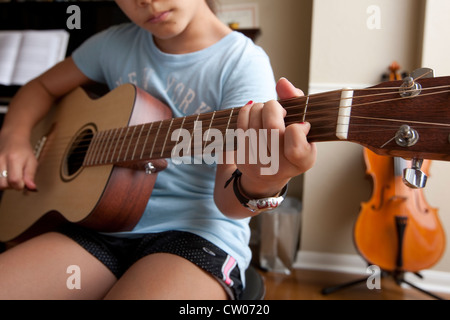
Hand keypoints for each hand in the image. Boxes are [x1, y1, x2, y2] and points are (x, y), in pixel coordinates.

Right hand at [0, 133, 36, 190]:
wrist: (12, 138)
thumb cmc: (24, 150)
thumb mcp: (32, 162)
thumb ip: (30, 175)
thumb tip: (31, 188)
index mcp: (15, 159)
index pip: (15, 181)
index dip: (20, 186)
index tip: (24, 183)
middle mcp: (1, 160)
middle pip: (3, 184)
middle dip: (12, 186)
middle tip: (17, 179)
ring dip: (5, 184)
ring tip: (11, 177)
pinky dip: (1, 180)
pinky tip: (5, 175)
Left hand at [235, 77, 316, 197]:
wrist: (269, 173)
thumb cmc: (291, 143)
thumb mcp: (303, 126)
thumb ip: (297, 101)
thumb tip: (282, 82)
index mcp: (301, 161)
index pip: (296, 143)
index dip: (297, 129)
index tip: (300, 125)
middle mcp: (279, 166)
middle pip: (272, 127)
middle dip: (274, 108)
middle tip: (279, 109)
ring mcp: (257, 163)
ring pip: (255, 121)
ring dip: (260, 107)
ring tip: (267, 112)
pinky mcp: (242, 156)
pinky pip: (242, 123)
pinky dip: (248, 110)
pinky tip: (255, 112)